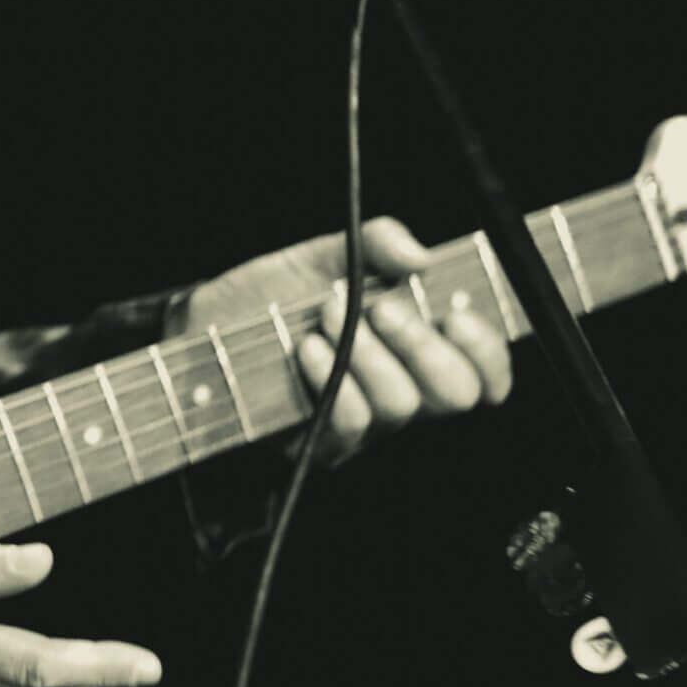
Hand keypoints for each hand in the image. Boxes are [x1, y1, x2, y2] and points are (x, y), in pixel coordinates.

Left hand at [184, 215, 513, 463]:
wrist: (198, 328)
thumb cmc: (265, 298)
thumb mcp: (320, 255)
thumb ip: (374, 243)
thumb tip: (420, 256)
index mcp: (414, 349)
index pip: (484, 373)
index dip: (488, 352)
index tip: (457, 315)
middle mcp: (398, 392)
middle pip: (455, 395)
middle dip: (424, 345)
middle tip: (381, 308)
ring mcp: (362, 423)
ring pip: (402, 406)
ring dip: (367, 352)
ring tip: (326, 314)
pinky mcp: (320, 443)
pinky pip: (351, 423)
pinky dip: (332, 377)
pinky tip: (305, 349)